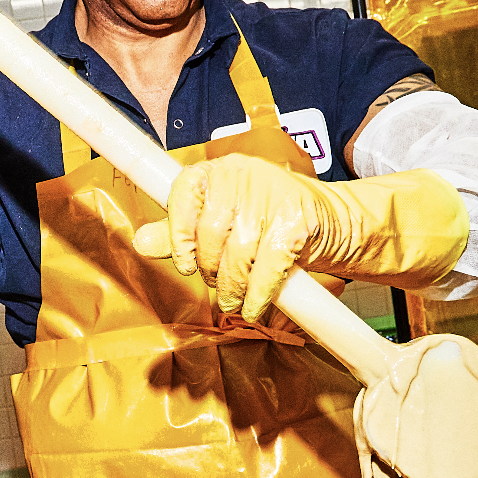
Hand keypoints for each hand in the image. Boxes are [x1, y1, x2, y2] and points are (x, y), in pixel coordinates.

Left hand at [132, 154, 468, 318]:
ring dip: (234, 289)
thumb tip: (140, 242)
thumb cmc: (273, 223)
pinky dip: (257, 296)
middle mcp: (244, 174)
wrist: (337, 224)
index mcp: (221, 170)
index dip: (178, 235)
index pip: (182, 194)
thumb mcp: (226, 222)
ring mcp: (273, 196)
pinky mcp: (298, 222)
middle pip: (209, 233)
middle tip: (221, 284)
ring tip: (236, 302)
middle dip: (212, 270)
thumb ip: (182, 231)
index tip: (187, 262)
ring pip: (237, 254)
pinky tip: (255, 307)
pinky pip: (266, 270)